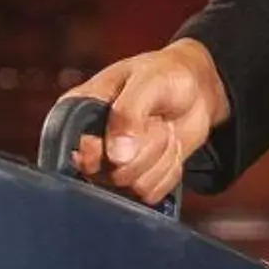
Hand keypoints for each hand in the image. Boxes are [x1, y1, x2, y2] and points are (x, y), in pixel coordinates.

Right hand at [62, 39, 231, 208]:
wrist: (196, 90)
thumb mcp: (148, 81)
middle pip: (109, 174)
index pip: (72, 148)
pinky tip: (168, 147)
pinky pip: (151, 193)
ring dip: (160, 157)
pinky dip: (168, 170)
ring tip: (162, 128)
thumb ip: (128, 113)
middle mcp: (90, 142)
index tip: (118, 140)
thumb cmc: (166, 75)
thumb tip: (116, 157)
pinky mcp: (137, 179)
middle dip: (144, 148)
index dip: (95, 151)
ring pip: (133, 185)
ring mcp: (113, 165)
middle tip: (155, 119)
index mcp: (79, 111)